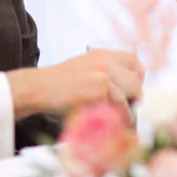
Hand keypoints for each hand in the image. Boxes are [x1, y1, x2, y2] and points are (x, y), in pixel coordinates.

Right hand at [7, 49, 144, 121]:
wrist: (38, 88)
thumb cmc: (59, 84)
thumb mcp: (84, 68)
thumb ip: (103, 72)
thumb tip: (125, 89)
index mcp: (101, 54)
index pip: (133, 60)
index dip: (138, 76)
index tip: (134, 89)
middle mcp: (105, 61)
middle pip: (136, 76)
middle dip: (137, 94)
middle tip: (132, 106)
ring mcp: (102, 75)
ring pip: (132, 91)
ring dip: (131, 107)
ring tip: (128, 118)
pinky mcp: (98, 91)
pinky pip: (120, 105)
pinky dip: (122, 115)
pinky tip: (117, 122)